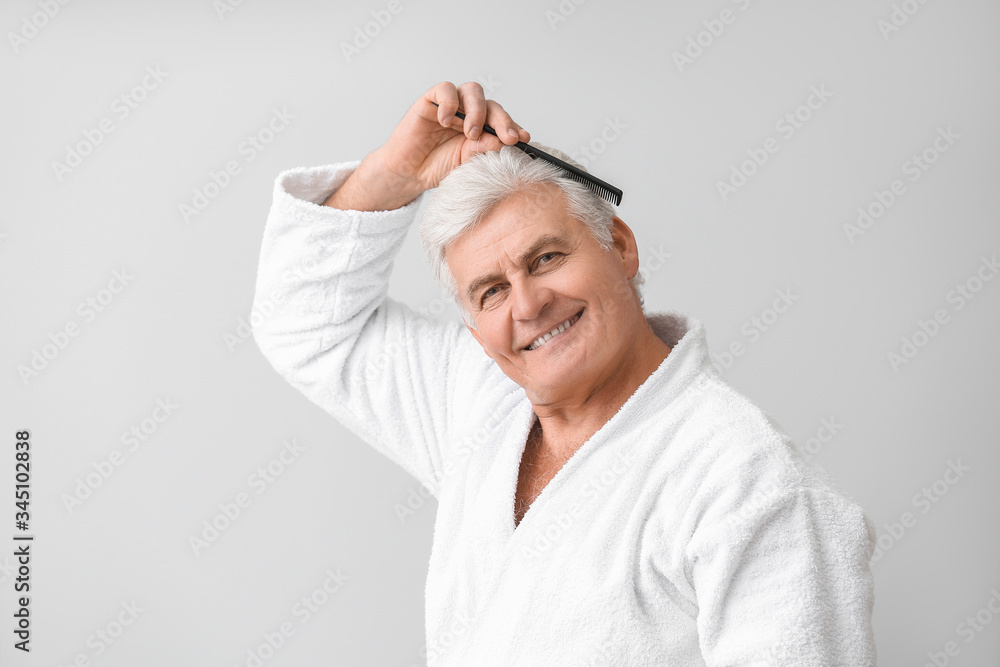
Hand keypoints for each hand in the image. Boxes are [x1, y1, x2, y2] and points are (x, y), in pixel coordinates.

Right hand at [324, 81, 529, 210]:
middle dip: (502, 120)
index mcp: (483, 128)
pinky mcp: (431, 101)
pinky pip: (445, 90)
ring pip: (472, 91)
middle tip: (507, 137)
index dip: (514, 126)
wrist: (409, 173)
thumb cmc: (438, 166)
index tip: (523, 138)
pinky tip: (446, 121)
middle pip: (491, 104)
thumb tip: (504, 141)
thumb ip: (483, 149)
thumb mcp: (466, 161)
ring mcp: (451, 105)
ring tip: (472, 133)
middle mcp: (469, 113)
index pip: (502, 120)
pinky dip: (449, 103)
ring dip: (477, 111)